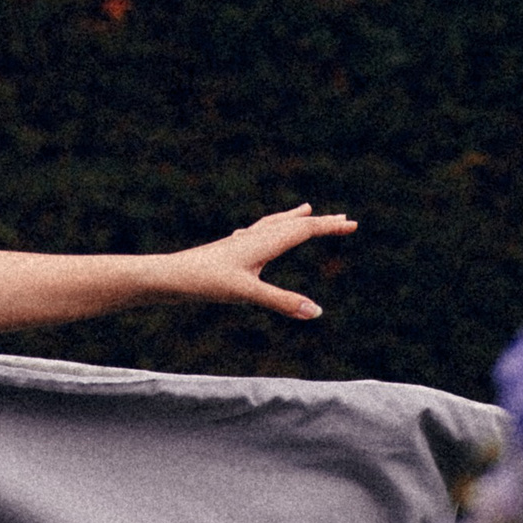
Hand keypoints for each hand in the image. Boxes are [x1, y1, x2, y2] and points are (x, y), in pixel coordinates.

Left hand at [170, 205, 355, 320]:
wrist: (169, 275)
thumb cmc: (206, 282)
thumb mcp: (247, 293)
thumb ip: (282, 302)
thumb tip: (317, 312)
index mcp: (264, 242)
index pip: (304, 230)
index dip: (329, 227)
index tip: (352, 224)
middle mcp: (254, 237)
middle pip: (293, 224)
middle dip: (320, 222)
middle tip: (343, 219)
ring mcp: (241, 242)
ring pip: (274, 224)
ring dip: (294, 218)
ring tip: (307, 209)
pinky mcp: (228, 249)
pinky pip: (256, 232)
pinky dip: (269, 228)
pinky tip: (256, 234)